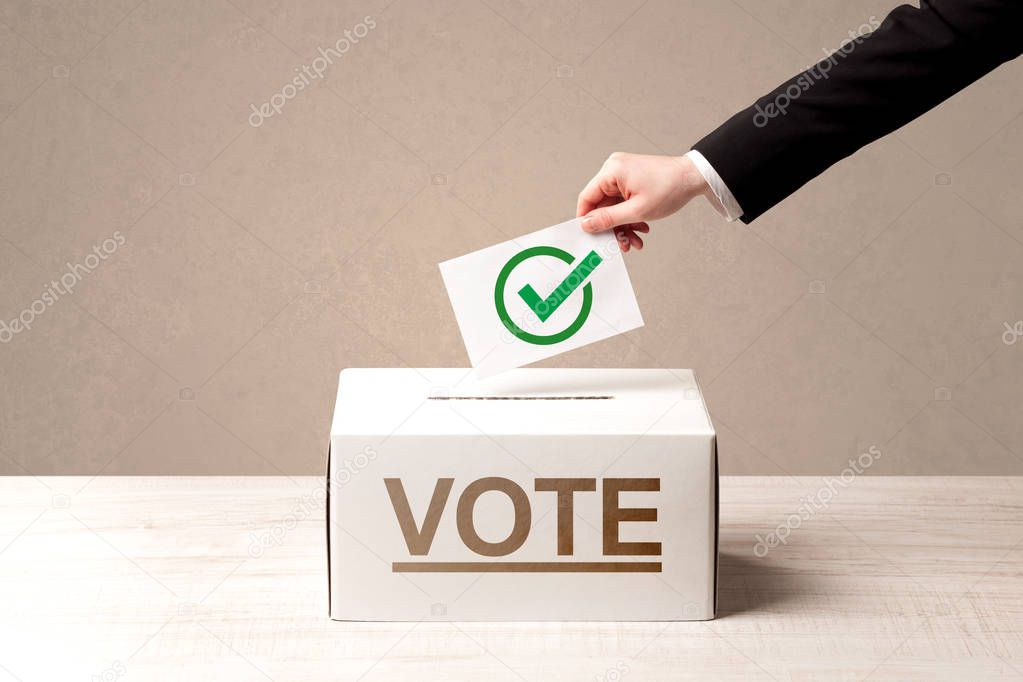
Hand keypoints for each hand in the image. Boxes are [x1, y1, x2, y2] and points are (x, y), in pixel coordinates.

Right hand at [576, 152, 716, 250]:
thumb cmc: (670, 188)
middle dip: (613, 227)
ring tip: (635, 240)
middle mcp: (614, 170)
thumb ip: (608, 219)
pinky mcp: (631, 180)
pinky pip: (623, 203)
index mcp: (612, 171)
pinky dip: (630, 217)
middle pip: (601, 205)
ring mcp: (623, 175)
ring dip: (623, 226)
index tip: (592, 237)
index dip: (587, 220)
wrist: (693, 178)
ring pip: (613, 207)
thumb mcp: (636, 211)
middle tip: (621, 244)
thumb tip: (586, 225)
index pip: (587, 198)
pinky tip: (640, 228)